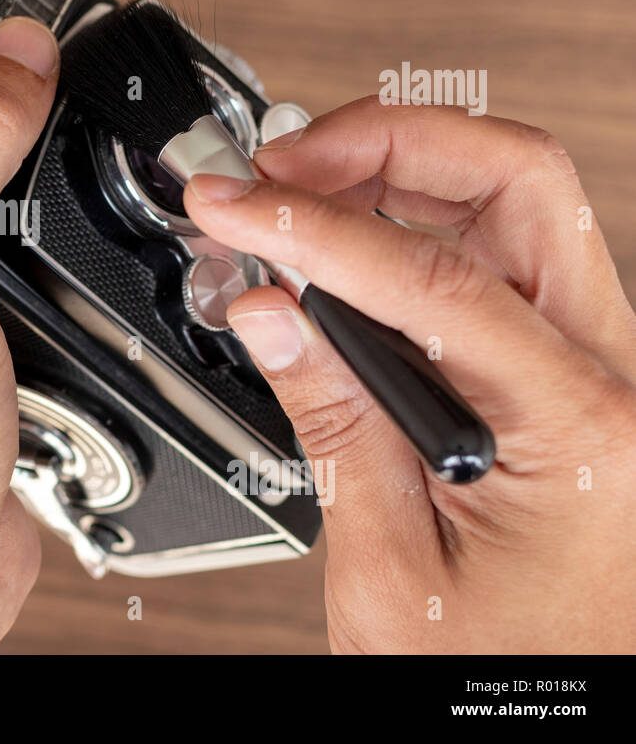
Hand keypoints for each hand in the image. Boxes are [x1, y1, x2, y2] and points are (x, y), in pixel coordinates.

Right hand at [184, 98, 635, 652]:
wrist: (559, 717)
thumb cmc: (500, 673)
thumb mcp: (391, 567)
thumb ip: (332, 421)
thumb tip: (270, 308)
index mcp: (583, 430)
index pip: (433, 279)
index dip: (311, 228)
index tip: (232, 203)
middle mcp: (613, 378)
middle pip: (518, 179)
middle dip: (388, 142)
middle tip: (283, 162)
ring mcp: (597, 368)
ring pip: (513, 200)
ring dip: (398, 170)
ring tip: (296, 192)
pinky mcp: (562, 374)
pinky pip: (496, 258)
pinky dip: (410, 226)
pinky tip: (338, 248)